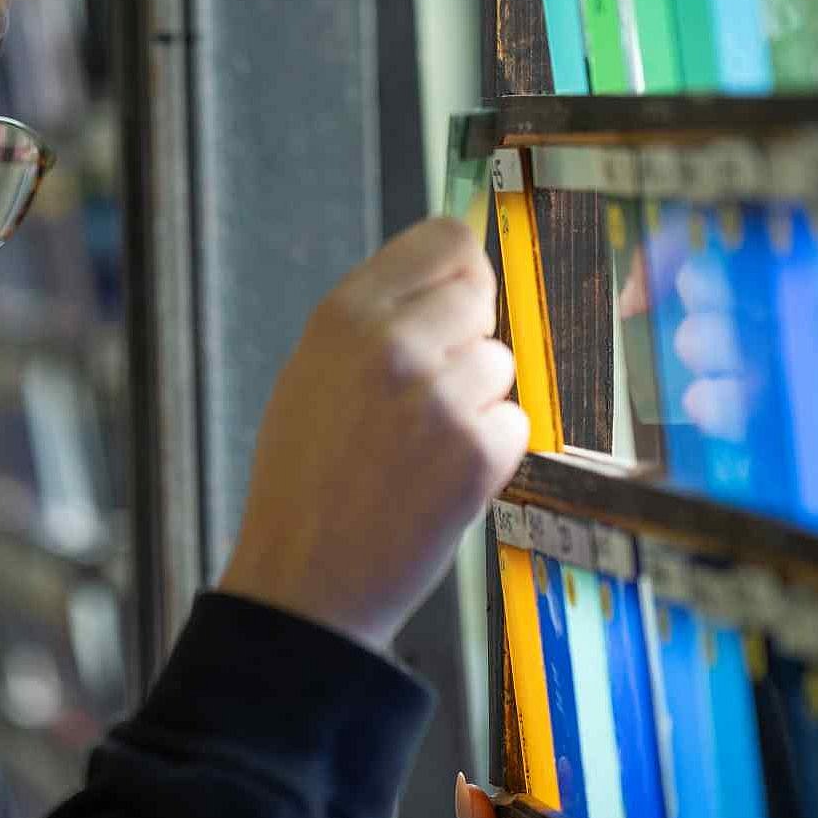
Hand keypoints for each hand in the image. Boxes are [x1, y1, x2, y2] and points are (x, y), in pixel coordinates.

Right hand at [218, 217, 529, 651]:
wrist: (306, 578)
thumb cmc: (303, 478)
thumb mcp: (310, 371)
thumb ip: (374, 317)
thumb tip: (450, 270)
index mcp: (345, 315)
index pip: (445, 240)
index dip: (459, 269)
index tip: (458, 294)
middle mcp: (395, 344)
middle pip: (479, 297)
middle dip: (465, 338)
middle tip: (426, 390)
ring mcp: (441, 397)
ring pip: (501, 363)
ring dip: (476, 398)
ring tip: (420, 443)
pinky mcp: (478, 451)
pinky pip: (513, 422)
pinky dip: (488, 449)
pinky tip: (438, 475)